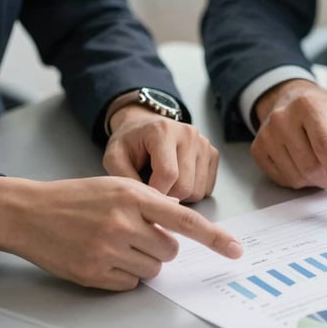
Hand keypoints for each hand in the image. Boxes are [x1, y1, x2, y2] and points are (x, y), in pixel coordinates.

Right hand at [0, 176, 242, 290]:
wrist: (28, 213)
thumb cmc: (76, 198)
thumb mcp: (117, 187)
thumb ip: (151, 203)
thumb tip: (180, 226)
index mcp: (133, 196)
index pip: (185, 220)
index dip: (214, 237)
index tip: (235, 251)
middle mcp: (123, 223)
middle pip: (171, 251)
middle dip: (161, 246)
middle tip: (136, 235)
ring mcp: (107, 250)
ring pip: (153, 269)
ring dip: (143, 261)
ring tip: (115, 244)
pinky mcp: (94, 273)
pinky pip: (131, 283)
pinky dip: (124, 274)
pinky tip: (103, 257)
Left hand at [104, 104, 218, 201]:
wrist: (145, 126)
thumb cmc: (131, 142)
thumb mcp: (114, 156)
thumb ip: (125, 177)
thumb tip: (146, 201)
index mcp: (163, 131)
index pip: (168, 174)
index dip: (156, 193)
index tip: (145, 196)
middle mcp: (188, 134)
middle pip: (186, 185)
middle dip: (168, 197)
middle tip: (154, 190)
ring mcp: (204, 143)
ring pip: (198, 190)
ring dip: (181, 196)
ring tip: (165, 184)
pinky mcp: (212, 153)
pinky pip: (207, 188)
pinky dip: (192, 191)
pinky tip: (178, 181)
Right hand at [252, 79, 326, 200]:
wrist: (291, 99)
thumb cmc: (324, 111)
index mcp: (309, 106)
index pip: (325, 145)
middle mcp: (283, 118)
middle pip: (311, 166)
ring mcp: (267, 134)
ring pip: (297, 177)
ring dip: (313, 179)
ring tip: (317, 160)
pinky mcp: (258, 149)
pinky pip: (283, 180)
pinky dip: (298, 179)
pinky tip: (301, 161)